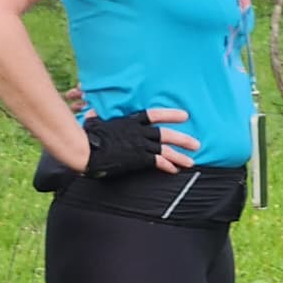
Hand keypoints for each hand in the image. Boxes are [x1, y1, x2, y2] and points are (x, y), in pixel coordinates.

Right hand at [75, 107, 199, 176]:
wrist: (86, 149)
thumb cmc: (87, 135)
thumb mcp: (94, 121)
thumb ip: (98, 117)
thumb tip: (92, 113)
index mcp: (130, 121)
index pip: (154, 115)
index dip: (171, 114)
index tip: (185, 115)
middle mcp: (138, 133)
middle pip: (166, 134)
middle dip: (183, 139)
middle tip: (197, 144)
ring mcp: (139, 145)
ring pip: (165, 149)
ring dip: (180, 156)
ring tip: (192, 161)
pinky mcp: (137, 159)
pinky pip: (156, 161)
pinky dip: (166, 166)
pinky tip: (174, 170)